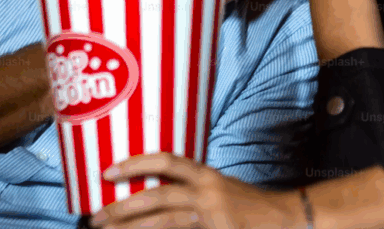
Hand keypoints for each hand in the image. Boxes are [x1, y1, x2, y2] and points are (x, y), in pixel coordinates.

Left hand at [89, 153, 302, 228]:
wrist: (287, 219)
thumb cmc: (252, 206)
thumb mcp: (221, 188)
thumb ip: (193, 189)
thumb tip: (155, 194)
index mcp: (206, 175)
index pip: (166, 161)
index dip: (135, 164)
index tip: (108, 171)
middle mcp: (207, 192)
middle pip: (156, 195)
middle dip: (122, 206)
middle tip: (96, 216)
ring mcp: (212, 216)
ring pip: (162, 221)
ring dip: (131, 227)